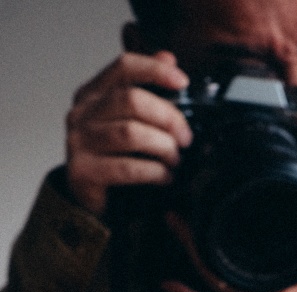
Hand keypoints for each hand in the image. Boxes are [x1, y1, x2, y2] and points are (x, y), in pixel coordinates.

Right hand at [66, 51, 191, 217]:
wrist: (89, 198)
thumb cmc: (113, 156)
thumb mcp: (128, 119)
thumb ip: (146, 88)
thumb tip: (168, 56)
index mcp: (93, 93)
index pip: (124, 67)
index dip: (155, 69)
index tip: (183, 81)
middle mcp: (82, 113)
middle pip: (131, 100)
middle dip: (167, 117)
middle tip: (186, 137)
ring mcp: (80, 141)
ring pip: (130, 133)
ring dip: (162, 146)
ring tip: (175, 159)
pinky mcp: (84, 171)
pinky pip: (127, 168)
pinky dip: (154, 172)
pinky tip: (165, 177)